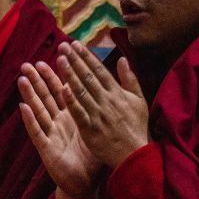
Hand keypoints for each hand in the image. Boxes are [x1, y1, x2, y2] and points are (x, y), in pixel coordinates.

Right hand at [19, 59, 102, 198]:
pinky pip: (37, 132)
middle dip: (37, 81)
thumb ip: (100, 109)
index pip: (62, 92)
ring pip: (38, 110)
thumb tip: (110, 90)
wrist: (85, 183)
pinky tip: (23, 107)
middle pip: (46, 97)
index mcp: (71, 117)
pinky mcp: (46, 148)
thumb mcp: (98, 129)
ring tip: (22, 79)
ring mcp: (50, 134)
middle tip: (28, 63)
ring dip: (29, 95)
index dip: (56, 75)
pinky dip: (30, 120)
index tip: (53, 58)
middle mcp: (57, 123)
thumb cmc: (91, 157)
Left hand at [54, 42, 148, 168]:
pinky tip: (62, 88)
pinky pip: (79, 113)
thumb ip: (130, 79)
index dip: (86, 56)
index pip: (99, 70)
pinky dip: (71, 101)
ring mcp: (98, 114)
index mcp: (117, 93)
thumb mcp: (139, 100)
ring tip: (59, 60)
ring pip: (81, 91)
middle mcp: (107, 100)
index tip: (75, 44)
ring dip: (70, 74)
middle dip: (75, 60)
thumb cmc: (136, 127)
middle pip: (88, 77)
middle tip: (63, 46)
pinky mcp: (90, 129)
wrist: (134, 154)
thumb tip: (122, 59)